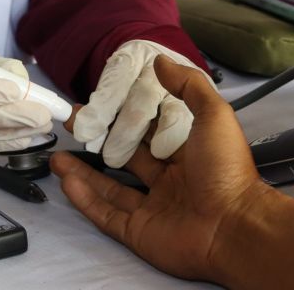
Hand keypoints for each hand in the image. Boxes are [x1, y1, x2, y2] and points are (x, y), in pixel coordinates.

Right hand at [54, 56, 280, 282]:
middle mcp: (168, 178)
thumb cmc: (226, 170)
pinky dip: (85, 200)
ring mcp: (151, 206)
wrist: (234, 229)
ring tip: (58, 156)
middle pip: (125, 156)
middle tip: (74, 123)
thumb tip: (160, 61)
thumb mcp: (215, 116)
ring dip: (83, 171)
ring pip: (109, 186)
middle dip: (99, 140)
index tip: (102, 101)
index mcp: (185, 152)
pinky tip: (67, 182)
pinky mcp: (138, 232)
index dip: (125, 115)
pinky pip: (106, 214)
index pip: (148, 129)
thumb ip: (188, 85)